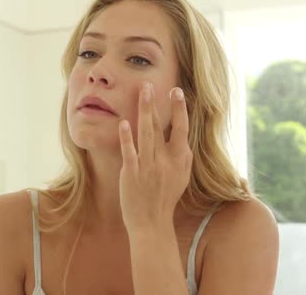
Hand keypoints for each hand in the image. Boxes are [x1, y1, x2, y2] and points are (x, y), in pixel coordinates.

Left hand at [118, 82, 191, 232]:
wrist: (152, 222)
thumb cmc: (165, 198)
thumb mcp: (180, 175)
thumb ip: (180, 155)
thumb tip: (182, 135)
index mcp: (181, 159)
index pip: (182, 129)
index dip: (180, 109)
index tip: (177, 91)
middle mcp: (167, 161)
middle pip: (162, 126)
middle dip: (157, 104)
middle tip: (151, 83)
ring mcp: (149, 166)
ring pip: (147, 133)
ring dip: (144, 111)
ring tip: (142, 92)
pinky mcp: (132, 173)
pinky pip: (130, 152)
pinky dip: (127, 137)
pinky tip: (124, 123)